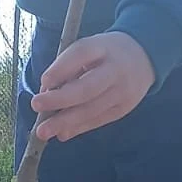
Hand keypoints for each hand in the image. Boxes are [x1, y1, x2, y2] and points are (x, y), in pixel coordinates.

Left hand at [31, 32, 155, 141]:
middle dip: (60, 99)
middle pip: (87, 87)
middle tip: (36, 105)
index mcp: (103, 47)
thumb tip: (46, 91)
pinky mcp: (124, 108)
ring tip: (44, 132)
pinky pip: (98, 120)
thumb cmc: (105, 53)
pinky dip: (78, 128)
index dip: (62, 68)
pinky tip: (62, 134)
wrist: (144, 58)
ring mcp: (122, 91)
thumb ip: (68, 66)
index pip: (81, 54)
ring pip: (91, 109)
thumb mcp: (90, 48)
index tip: (44, 81)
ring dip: (65, 122)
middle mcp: (115, 69)